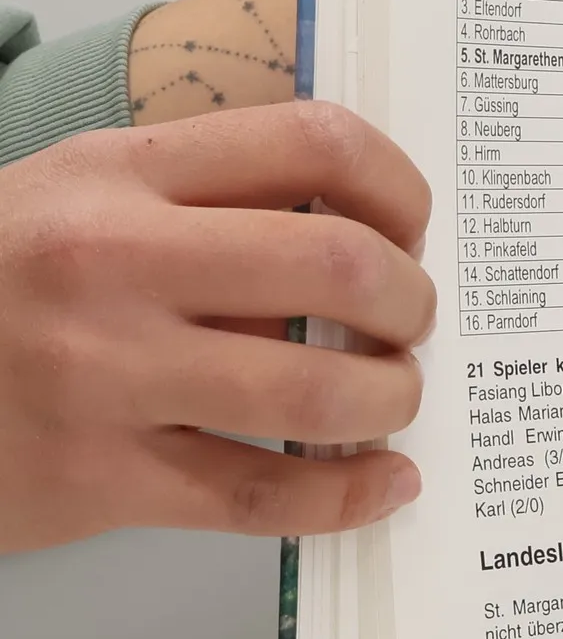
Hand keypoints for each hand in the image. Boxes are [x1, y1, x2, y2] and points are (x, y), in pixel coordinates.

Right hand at [0, 102, 434, 554]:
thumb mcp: (75, 199)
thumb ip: (203, 204)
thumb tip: (363, 240)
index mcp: (117, 176)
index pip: (313, 143)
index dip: (399, 189)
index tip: (412, 229)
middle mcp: (112, 263)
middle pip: (338, 265)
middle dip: (410, 303)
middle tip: (409, 324)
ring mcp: (103, 375)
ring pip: (316, 391)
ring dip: (391, 398)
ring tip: (391, 399)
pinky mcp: (98, 478)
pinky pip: (263, 495)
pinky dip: (349, 495)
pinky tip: (384, 482)